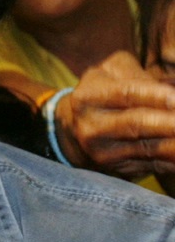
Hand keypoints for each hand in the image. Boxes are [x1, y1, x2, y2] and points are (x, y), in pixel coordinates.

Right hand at [58, 51, 174, 178]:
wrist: (76, 127)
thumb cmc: (103, 91)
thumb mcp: (111, 72)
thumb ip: (136, 73)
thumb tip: (169, 90)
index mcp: (87, 97)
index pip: (125, 94)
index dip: (155, 95)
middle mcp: (91, 126)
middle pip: (136, 123)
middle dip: (169, 123)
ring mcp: (103, 151)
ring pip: (149, 148)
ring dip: (174, 144)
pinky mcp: (119, 168)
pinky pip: (154, 165)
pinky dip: (173, 160)